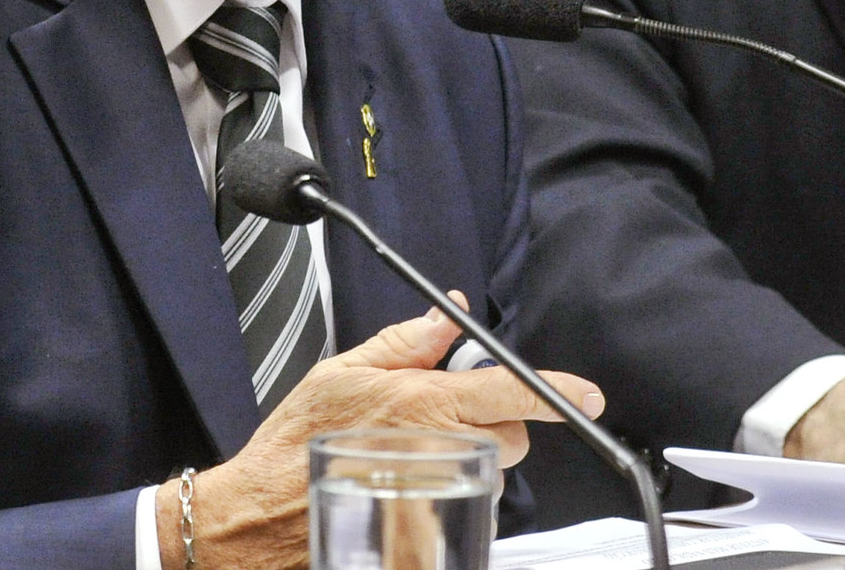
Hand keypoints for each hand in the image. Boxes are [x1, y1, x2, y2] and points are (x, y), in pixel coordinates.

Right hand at [157, 295, 603, 569]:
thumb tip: (447, 313)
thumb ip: (405, 341)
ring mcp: (437, 496)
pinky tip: (412, 484)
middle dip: (494, 422)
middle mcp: (437, 450)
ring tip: (418, 453)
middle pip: (511, 437)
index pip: (510, 392)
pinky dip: (453, 493)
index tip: (587, 395)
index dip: (556, 391)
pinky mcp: (430, 531)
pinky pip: (469, 508)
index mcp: (421, 404)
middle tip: (446, 416)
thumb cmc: (292, 445)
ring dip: (472, 459)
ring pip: (494, 473)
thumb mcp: (341, 371)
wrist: (258, 518)